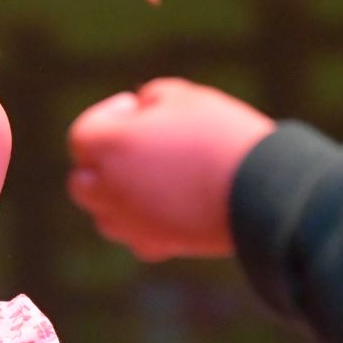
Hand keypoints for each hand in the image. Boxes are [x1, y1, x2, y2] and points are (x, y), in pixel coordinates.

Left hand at [66, 78, 276, 259]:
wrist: (261, 189)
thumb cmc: (220, 134)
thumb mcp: (184, 96)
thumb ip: (150, 99)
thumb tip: (141, 111)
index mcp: (109, 147)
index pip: (83, 134)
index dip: (108, 116)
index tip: (137, 107)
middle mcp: (108, 189)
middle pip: (82, 180)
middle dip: (101, 162)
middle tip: (136, 146)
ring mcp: (129, 223)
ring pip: (102, 214)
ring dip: (116, 196)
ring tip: (151, 178)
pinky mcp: (156, 246)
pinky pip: (134, 237)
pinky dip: (142, 223)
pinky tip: (168, 206)